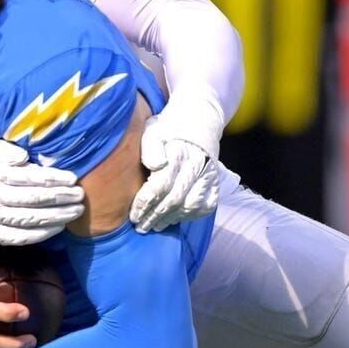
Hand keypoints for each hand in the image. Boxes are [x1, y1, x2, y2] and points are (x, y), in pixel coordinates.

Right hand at [0, 140, 84, 253]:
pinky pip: (19, 238)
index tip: (72, 178)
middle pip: (33, 201)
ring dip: (56, 218)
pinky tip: (56, 229)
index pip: (28, 179)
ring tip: (75, 212)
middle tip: (81, 196)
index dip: (52, 179)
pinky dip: (40, 235)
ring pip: (29, 221)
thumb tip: (25, 157)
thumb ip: (2, 151)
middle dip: (60, 199)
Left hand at [130, 113, 219, 232]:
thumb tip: (155, 166)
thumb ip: (151, 148)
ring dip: (172, 219)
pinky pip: (206, 206)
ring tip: (156, 226)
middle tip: (141, 226)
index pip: (160, 185)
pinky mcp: (215, 182)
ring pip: (191, 205)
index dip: (145, 203)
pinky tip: (176, 219)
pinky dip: (191, 216)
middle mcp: (196, 165)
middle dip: (155, 216)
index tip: (133, 215)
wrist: (196, 121)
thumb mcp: (152, 131)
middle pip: (174, 199)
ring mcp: (208, 175)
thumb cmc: (167, 130)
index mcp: (178, 152)